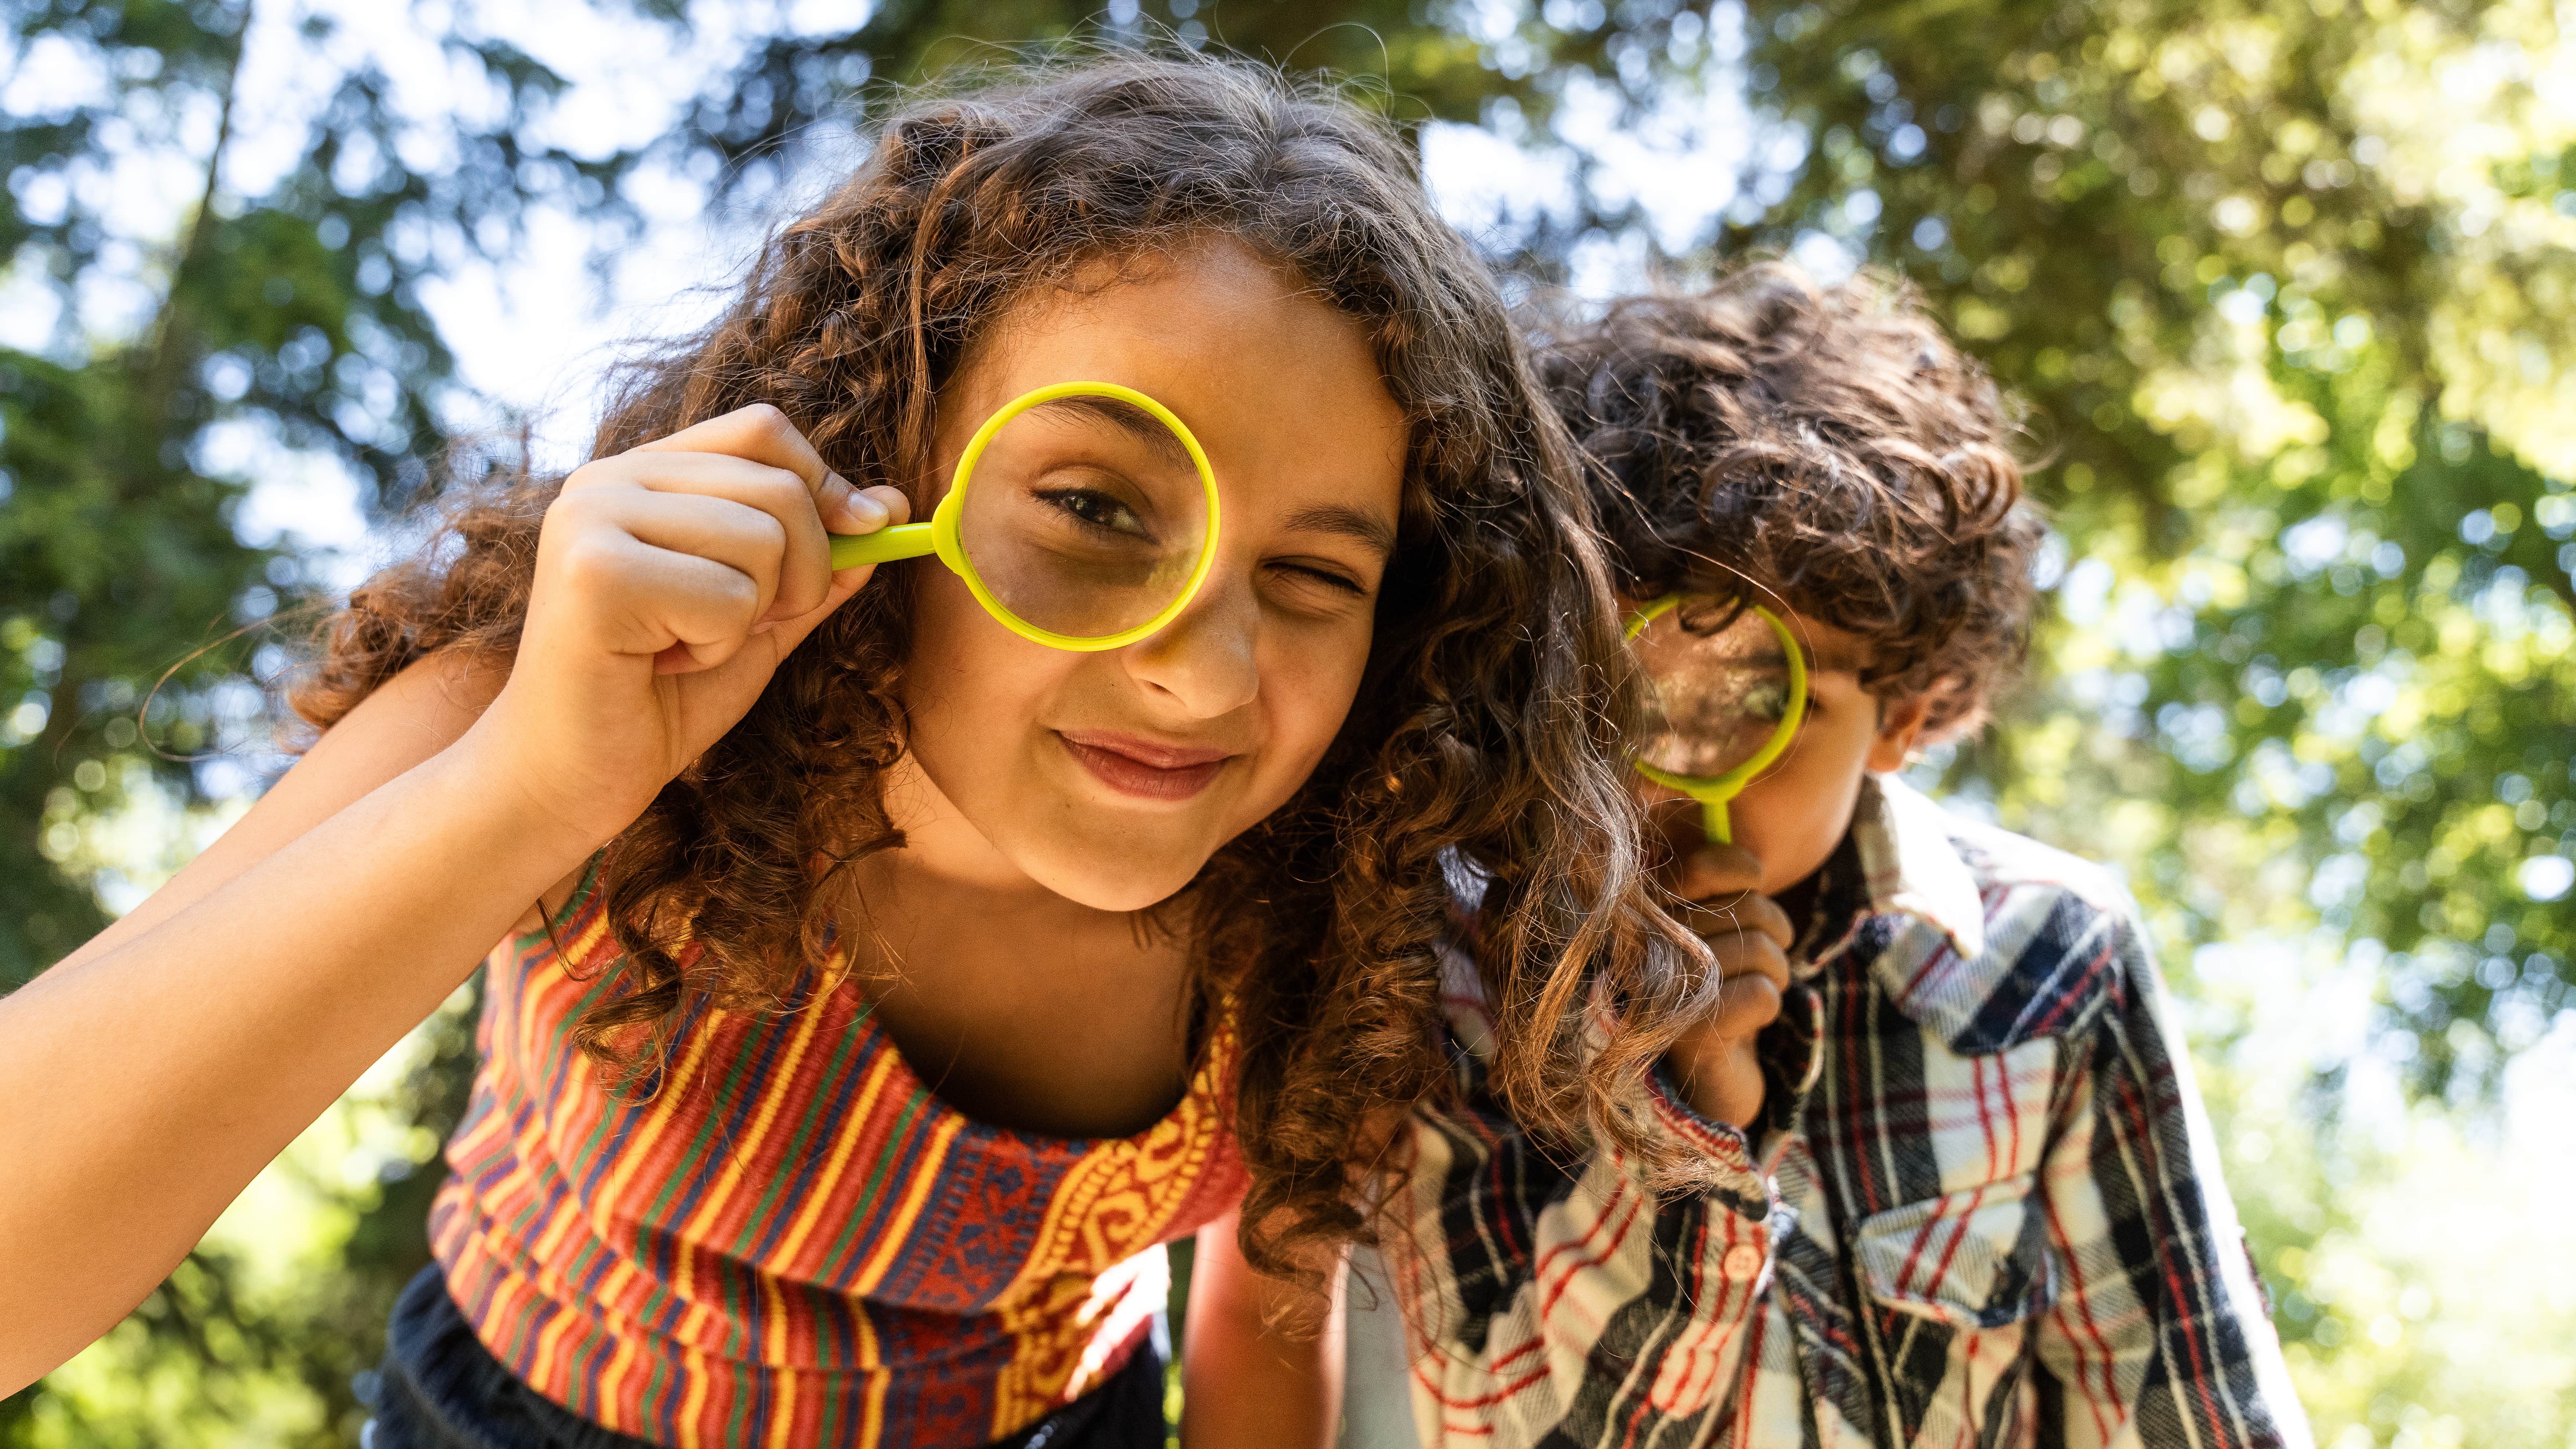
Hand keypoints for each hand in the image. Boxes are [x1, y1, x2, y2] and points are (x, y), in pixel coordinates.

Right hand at [466, 404, 909, 843]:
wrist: (568, 778)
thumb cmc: (658, 700)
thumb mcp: (759, 620)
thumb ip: (817, 565)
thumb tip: (891, 507)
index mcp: (639, 475)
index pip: (762, 430)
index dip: (826, 482)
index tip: (864, 531)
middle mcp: (607, 481)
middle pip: (779, 485)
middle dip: (798, 573)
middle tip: (735, 627)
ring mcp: (591, 519)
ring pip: (763, 540)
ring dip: (750, 617)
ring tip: (684, 646)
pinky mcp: (593, 574)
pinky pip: (727, 595)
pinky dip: (716, 647)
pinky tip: (659, 665)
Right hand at [1657, 837, 1793, 1128]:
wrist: (1705, 1078)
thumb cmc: (1715, 992)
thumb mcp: (1713, 931)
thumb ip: (1715, 888)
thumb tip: (1733, 840)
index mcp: (1644, 915)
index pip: (1700, 867)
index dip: (1741, 869)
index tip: (1754, 883)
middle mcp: (1645, 950)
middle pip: (1749, 909)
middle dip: (1776, 933)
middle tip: (1765, 957)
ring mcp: (1665, 992)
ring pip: (1763, 951)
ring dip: (1778, 974)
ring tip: (1757, 989)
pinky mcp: (1692, 1033)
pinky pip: (1764, 994)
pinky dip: (1770, 1007)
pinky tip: (1747, 1023)